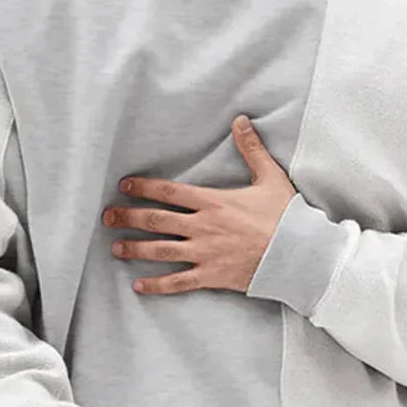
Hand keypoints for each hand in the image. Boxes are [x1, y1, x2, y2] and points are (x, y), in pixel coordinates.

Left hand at [103, 115, 296, 294]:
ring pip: (160, 251)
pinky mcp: (211, 276)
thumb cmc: (286, 217)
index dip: (144, 188)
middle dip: (129, 217)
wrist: (299, 254)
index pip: (169, 192)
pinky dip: (157, 285)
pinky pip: (178, 282)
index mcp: (213, 202)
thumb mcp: (270, 178)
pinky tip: (139, 286)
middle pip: (156, 221)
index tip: (124, 186)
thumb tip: (241, 120)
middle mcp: (203, 227)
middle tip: (107, 216)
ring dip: (135, 249)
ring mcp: (204, 253)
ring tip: (115, 247)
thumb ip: (251, 149)